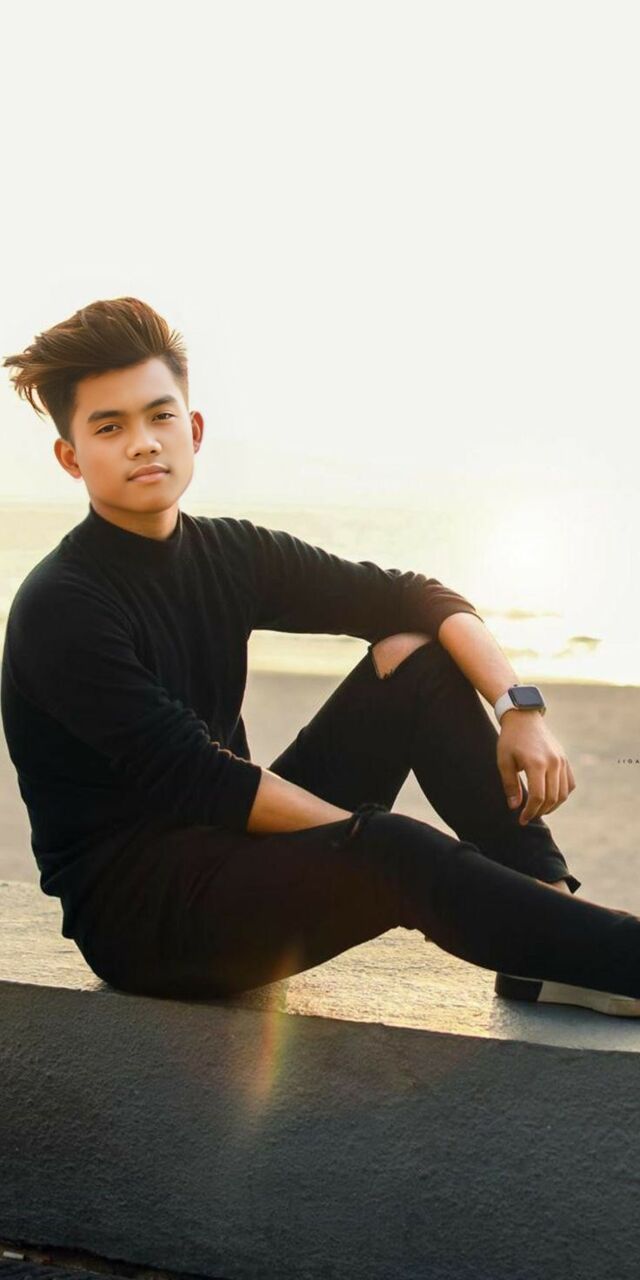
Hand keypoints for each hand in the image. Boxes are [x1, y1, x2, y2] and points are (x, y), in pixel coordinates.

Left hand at [496, 710, 575, 824]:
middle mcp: (553, 763)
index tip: (521, 820)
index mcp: (536, 763)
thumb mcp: (504, 761)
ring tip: (538, 810)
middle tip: (528, 816)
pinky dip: (562, 795)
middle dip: (540, 811)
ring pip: (563, 793)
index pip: (538, 796)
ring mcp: (562, 761)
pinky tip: (550, 799)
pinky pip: (569, 784)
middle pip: (552, 798)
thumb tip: (514, 807)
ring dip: (552, 806)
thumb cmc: (510, 739)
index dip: (530, 812)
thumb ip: (510, 785)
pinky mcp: (565, 760)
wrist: (524, 718)